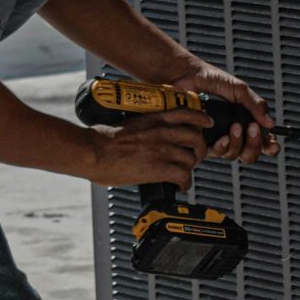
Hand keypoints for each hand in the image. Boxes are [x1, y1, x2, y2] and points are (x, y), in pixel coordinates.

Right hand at [85, 109, 211, 187]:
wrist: (93, 151)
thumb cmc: (103, 139)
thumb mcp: (130, 124)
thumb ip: (145, 128)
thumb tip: (148, 136)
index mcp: (154, 119)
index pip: (187, 113)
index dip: (201, 119)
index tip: (206, 123)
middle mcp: (162, 132)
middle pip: (196, 138)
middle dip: (199, 149)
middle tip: (194, 157)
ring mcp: (162, 150)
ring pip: (192, 159)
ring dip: (190, 168)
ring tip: (183, 173)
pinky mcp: (159, 168)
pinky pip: (184, 176)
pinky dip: (185, 183)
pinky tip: (179, 186)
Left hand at [169, 55, 279, 164]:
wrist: (187, 75)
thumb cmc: (213, 80)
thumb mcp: (239, 89)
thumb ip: (255, 105)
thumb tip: (270, 123)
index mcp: (245, 121)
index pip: (262, 141)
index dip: (269, 147)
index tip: (273, 145)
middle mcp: (232, 134)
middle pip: (249, 154)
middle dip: (254, 145)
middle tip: (252, 128)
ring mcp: (217, 138)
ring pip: (234, 154)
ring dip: (238, 143)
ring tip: (235, 126)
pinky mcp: (202, 141)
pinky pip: (216, 152)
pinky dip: (223, 146)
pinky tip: (222, 138)